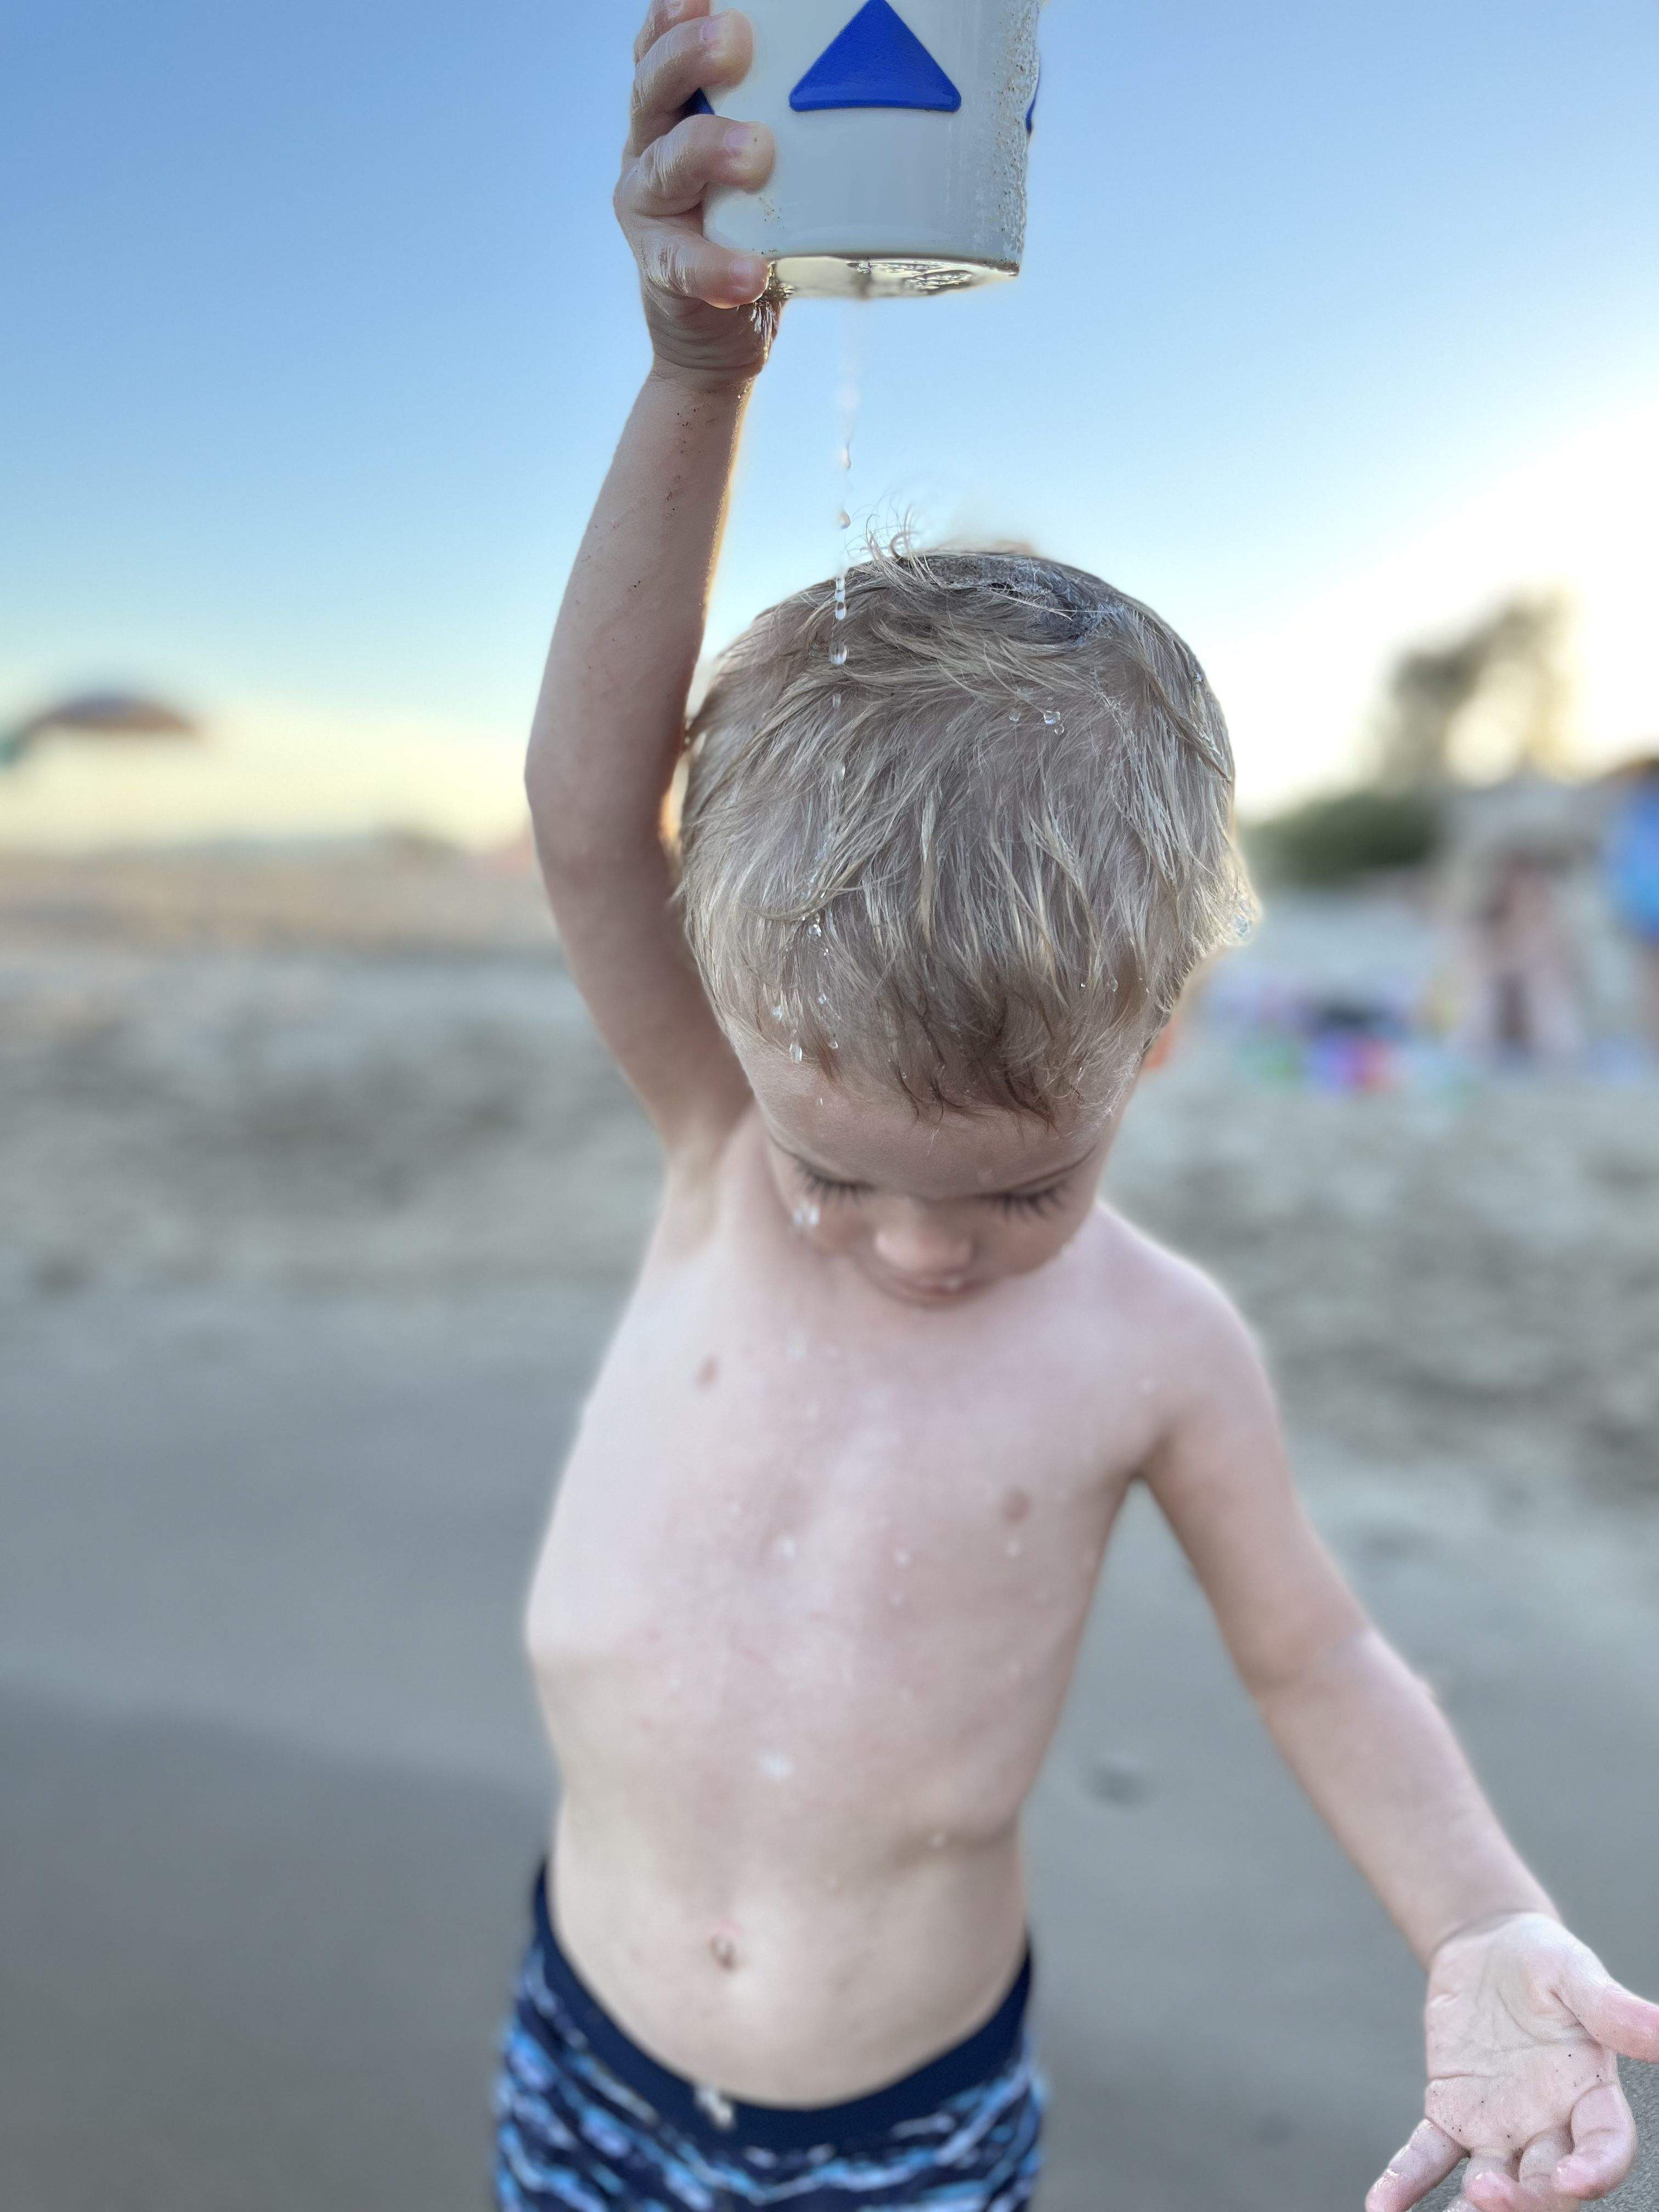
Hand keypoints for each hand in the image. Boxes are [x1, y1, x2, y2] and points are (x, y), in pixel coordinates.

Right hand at [616, 0, 779, 388]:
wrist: (723, 333)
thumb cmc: (760, 231)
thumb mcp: (777, 164)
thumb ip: (796, 119)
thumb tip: (888, 67)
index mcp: (674, 111)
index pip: (660, 47)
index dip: (671, 14)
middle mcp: (649, 148)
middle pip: (652, 86)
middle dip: (688, 56)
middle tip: (735, 42)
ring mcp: (649, 209)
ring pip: (665, 163)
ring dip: (709, 149)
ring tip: (757, 154)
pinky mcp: (662, 268)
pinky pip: (686, 263)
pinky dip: (719, 267)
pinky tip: (751, 273)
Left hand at [1369, 1915, 1658, 2211]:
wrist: (1487, 1946)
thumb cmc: (1543, 1959)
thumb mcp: (1575, 1973)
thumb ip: (1613, 2009)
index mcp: (1590, 2095)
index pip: (1605, 2147)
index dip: (1595, 2170)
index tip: (1572, 2178)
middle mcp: (1548, 2124)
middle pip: (1547, 2181)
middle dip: (1527, 2199)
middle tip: (1493, 2196)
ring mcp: (1497, 2125)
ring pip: (1491, 2180)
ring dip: (1475, 2204)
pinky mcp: (1449, 2112)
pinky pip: (1428, 2154)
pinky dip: (1406, 2181)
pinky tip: (1382, 2206)